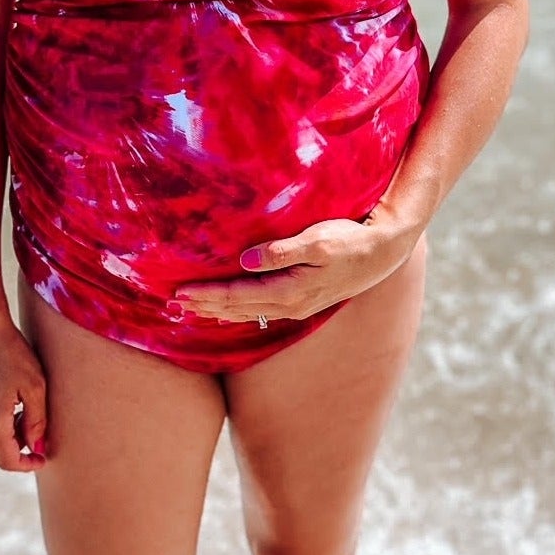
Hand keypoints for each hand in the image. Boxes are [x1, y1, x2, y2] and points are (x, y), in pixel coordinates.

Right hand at [0, 309, 48, 471]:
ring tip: (22, 421)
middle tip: (35, 439)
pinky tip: (7, 409)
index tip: (41, 458)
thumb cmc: (12, 351)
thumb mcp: (35, 386)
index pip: (8, 460)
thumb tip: (37, 447)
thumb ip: (37, 421)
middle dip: (16, 454)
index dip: (27, 465)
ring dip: (2, 442)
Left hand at [168, 214, 419, 325]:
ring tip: (189, 311)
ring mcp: (295, 306)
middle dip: (203, 307)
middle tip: (170, 306)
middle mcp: (289, 305)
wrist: (384, 252)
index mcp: (290, 291)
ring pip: (246, 313)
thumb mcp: (320, 241)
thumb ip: (283, 251)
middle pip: (236, 309)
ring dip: (216, 312)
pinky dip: (236, 311)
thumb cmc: (352, 240)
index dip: (206, 296)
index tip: (179, 293)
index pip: (237, 296)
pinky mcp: (300, 301)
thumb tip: (247, 260)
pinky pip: (259, 311)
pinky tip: (224, 311)